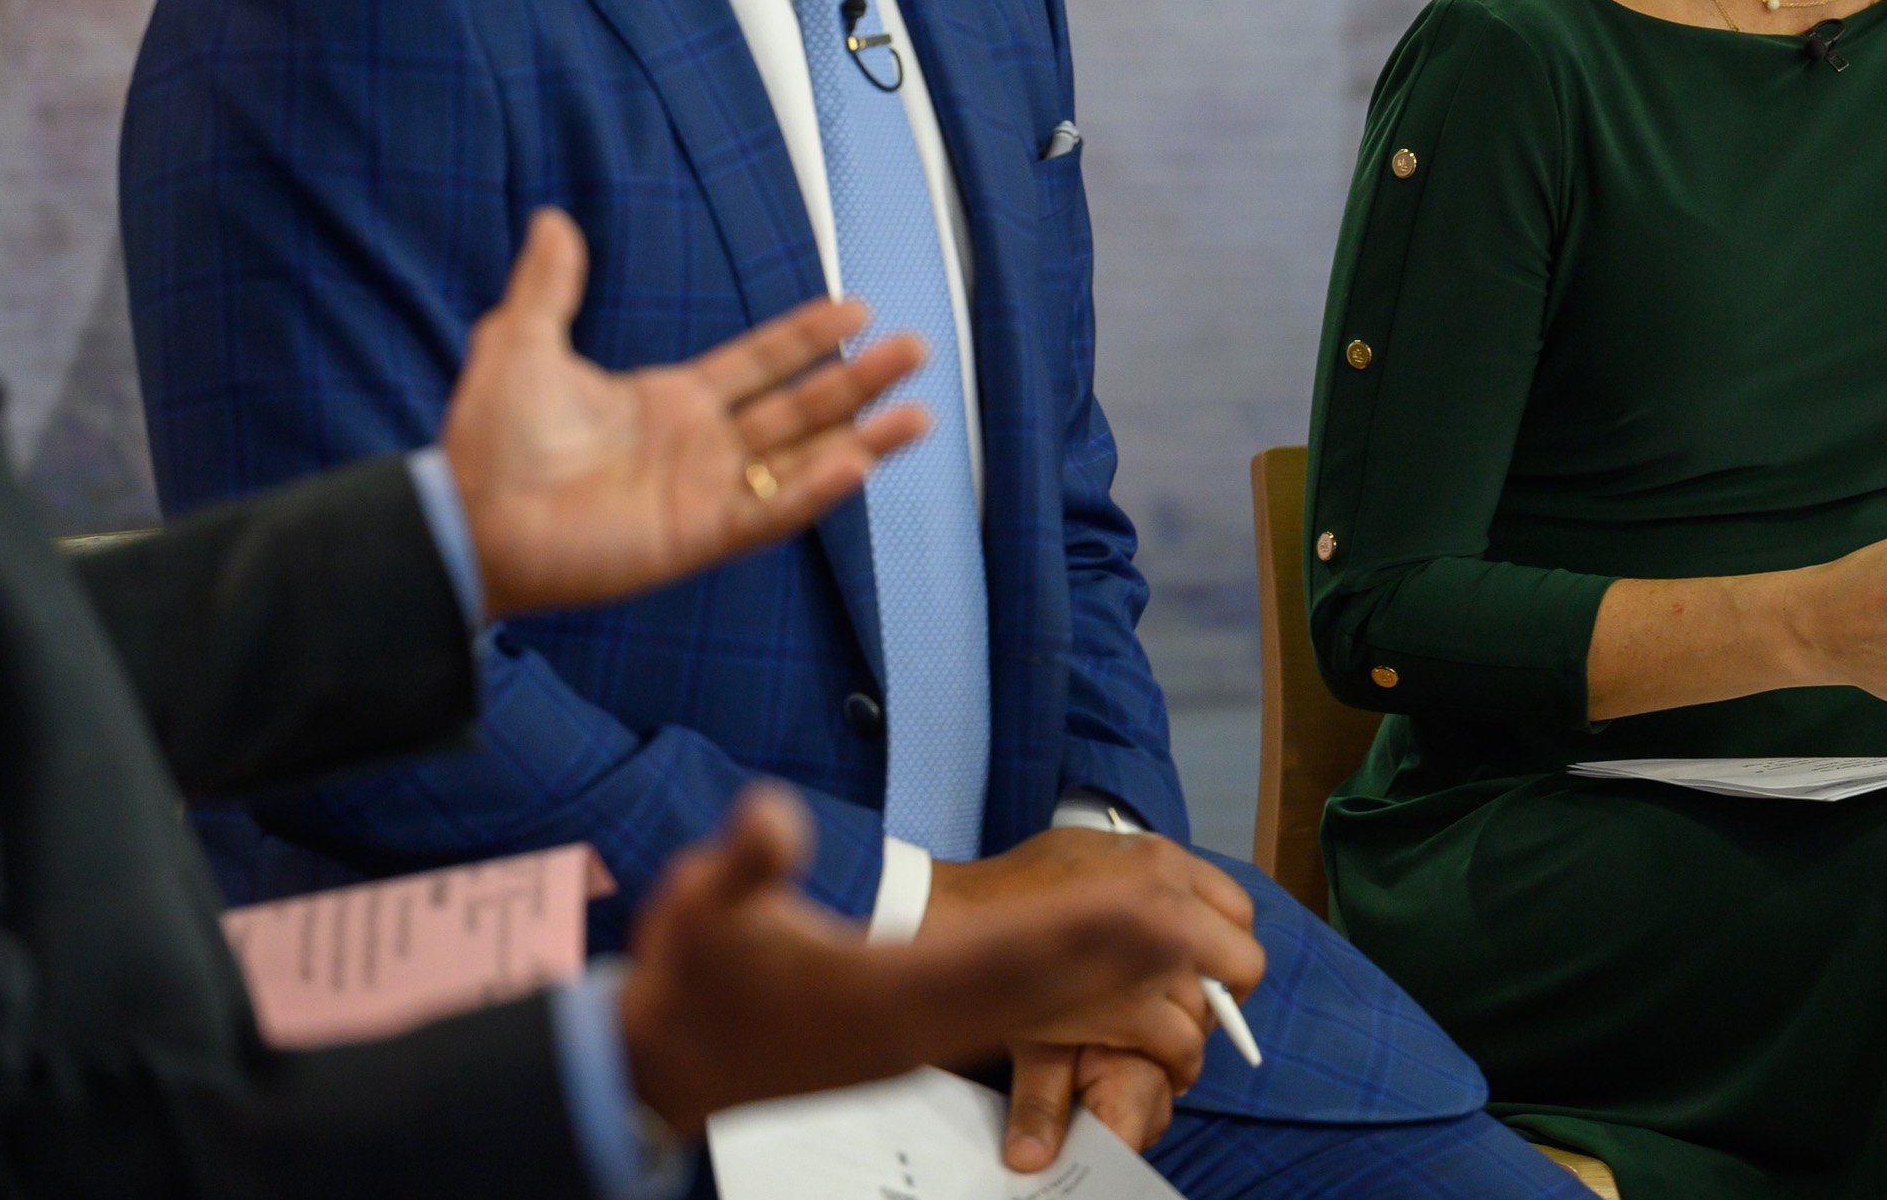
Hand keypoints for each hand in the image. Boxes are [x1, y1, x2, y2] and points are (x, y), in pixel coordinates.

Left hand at [441, 208, 929, 617]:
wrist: (467, 517)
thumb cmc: (489, 442)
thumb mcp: (520, 345)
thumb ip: (550, 286)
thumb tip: (551, 219)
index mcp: (672, 402)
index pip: (761, 363)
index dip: (808, 337)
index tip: (856, 308)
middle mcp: (702, 447)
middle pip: (801, 406)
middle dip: (859, 380)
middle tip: (913, 349)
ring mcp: (706, 493)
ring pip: (803, 461)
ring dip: (862, 438)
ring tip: (917, 415)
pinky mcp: (698, 536)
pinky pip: (769, 514)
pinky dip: (813, 492)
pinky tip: (855, 463)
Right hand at [619, 788, 1265, 1136]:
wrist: (667, 1067)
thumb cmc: (691, 988)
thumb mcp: (700, 914)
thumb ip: (743, 865)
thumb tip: (765, 818)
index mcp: (887, 995)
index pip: (1006, 960)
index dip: (1085, 937)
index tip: (1157, 916)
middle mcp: (920, 1023)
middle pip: (1051, 990)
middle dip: (1132, 964)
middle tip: (1218, 943)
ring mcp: (920, 1038)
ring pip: (1044, 1008)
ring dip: (1113, 978)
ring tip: (1185, 950)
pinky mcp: (914, 1040)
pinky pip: (1015, 1018)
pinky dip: (1068, 991)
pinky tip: (1101, 975)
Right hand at [928, 830, 1263, 1156]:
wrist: (966, 922)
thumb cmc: (1019, 884)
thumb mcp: (1094, 850)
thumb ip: (1143, 874)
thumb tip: (1175, 901)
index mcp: (1162, 860)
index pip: (1238, 907)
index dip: (1227, 943)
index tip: (1210, 965)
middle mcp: (1170, 904)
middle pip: (1243, 961)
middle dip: (1226, 992)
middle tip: (1201, 1006)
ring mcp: (1153, 958)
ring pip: (1207, 1012)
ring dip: (1193, 1031)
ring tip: (1167, 1037)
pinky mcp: (1130, 1009)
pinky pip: (1181, 1047)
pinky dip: (1177, 1063)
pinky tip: (1161, 1064)